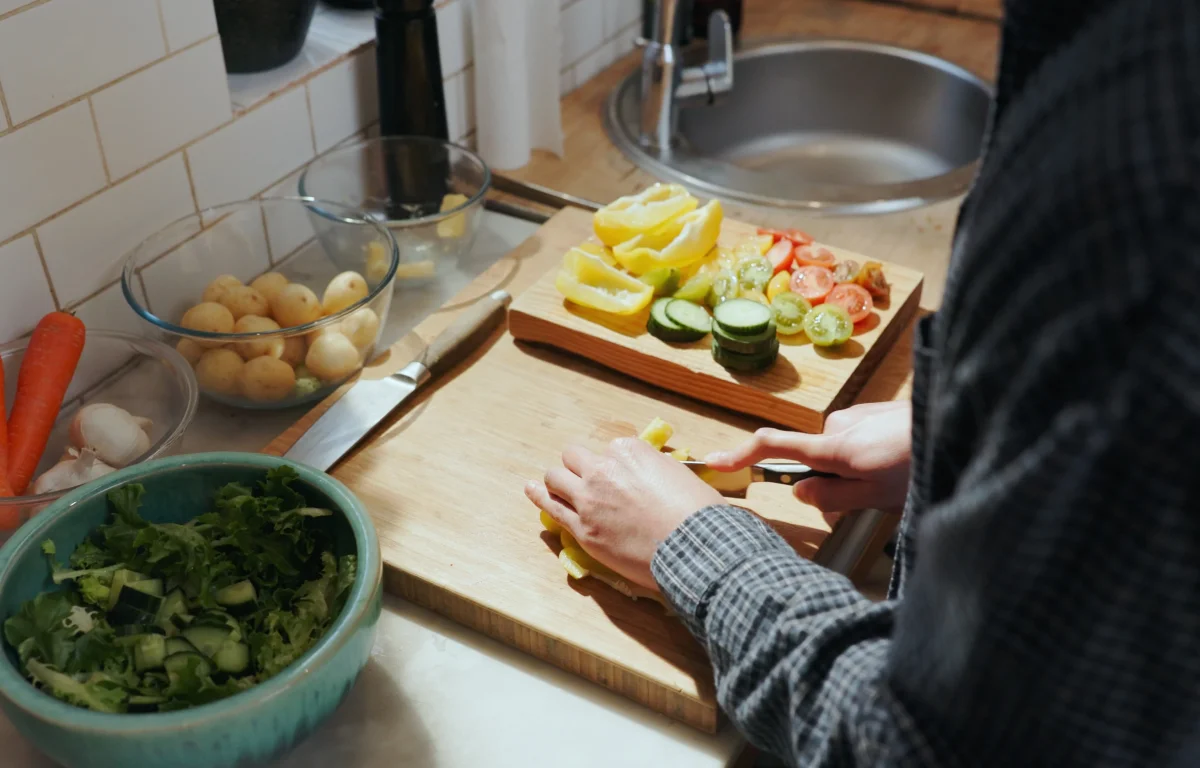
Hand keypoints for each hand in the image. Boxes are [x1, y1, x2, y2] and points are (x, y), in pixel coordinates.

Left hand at [525, 437, 724, 590]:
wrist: (693, 548)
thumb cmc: (696, 512)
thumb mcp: (679, 475)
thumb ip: (655, 469)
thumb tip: (650, 475)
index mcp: (629, 451)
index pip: (609, 449)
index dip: (614, 465)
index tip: (622, 478)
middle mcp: (604, 469)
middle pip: (574, 457)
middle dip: (580, 466)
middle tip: (589, 482)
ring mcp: (589, 499)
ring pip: (555, 476)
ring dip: (558, 480)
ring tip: (560, 487)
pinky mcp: (582, 529)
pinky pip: (551, 506)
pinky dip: (539, 496)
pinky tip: (531, 489)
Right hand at [704, 401, 911, 516]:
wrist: (959, 422)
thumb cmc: (920, 463)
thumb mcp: (876, 496)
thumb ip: (833, 496)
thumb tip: (799, 492)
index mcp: (834, 447)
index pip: (774, 446)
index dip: (741, 455)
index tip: (714, 462)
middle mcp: (839, 425)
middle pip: (814, 461)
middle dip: (832, 484)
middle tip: (871, 501)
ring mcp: (858, 415)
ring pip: (840, 454)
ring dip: (857, 472)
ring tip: (898, 480)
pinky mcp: (875, 412)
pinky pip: (859, 441)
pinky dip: (871, 458)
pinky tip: (902, 463)